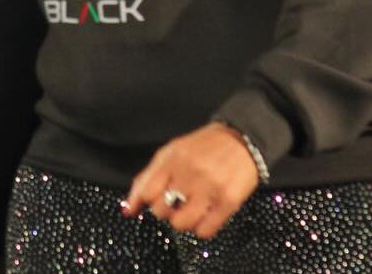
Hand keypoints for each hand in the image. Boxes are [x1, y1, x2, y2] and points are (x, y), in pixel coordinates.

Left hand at [123, 122, 259, 238]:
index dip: (150, 200)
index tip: (159, 197)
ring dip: (183, 221)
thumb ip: (146, 179)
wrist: (243, 140)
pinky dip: (202, 228)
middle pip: (162, 211)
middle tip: (178, 202)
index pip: (147, 193)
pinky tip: (206, 215)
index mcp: (173, 160)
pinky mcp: (229, 201)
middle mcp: (190, 174)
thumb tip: (127, 209)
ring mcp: (210, 188)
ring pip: (181, 224)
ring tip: (192, 210)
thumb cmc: (203, 147)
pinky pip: (205, 230)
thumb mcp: (170, 153)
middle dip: (167, 210)